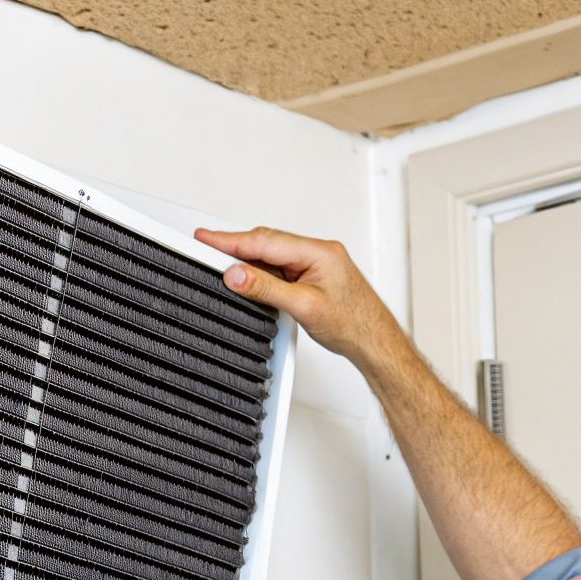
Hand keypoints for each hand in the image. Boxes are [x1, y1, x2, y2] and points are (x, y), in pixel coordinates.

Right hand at [194, 225, 407, 369]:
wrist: (375, 341)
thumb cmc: (353, 324)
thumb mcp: (304, 307)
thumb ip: (266, 288)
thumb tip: (237, 274)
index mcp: (319, 252)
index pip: (265, 241)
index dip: (230, 240)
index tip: (206, 238)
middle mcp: (318, 252)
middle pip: (265, 243)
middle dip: (234, 247)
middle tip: (205, 249)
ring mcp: (316, 262)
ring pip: (271, 254)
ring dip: (248, 261)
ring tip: (223, 267)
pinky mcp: (313, 273)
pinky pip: (280, 266)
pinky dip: (262, 271)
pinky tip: (249, 279)